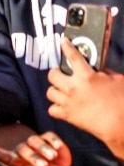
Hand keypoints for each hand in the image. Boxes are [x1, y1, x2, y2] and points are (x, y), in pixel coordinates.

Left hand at [0, 127, 71, 165]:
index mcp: (18, 162)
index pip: (4, 157)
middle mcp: (25, 151)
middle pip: (23, 150)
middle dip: (33, 157)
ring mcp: (36, 144)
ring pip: (34, 141)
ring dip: (43, 149)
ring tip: (52, 157)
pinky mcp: (49, 139)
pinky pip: (48, 136)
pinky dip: (52, 141)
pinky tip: (58, 148)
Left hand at [48, 38, 123, 160]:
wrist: (118, 123)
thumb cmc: (121, 101)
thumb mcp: (116, 80)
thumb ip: (104, 72)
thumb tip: (96, 70)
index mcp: (86, 76)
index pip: (73, 56)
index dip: (66, 47)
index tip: (62, 41)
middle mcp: (73, 88)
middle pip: (52, 75)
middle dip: (56, 73)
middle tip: (62, 73)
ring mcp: (68, 102)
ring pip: (50, 92)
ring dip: (55, 90)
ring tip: (63, 90)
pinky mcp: (66, 116)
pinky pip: (52, 109)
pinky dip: (56, 107)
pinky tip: (63, 105)